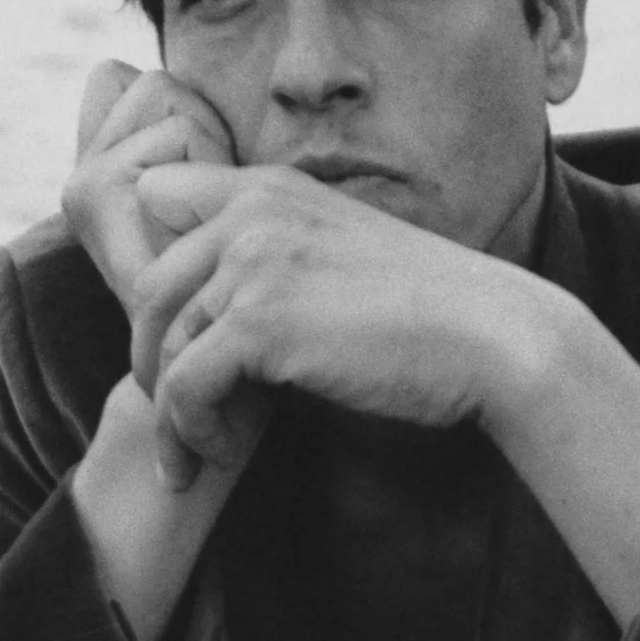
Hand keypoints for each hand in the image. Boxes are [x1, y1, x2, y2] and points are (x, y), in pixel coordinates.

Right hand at [62, 61, 234, 317]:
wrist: (224, 367)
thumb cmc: (236, 281)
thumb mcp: (213, 197)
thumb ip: (179, 138)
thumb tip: (126, 72)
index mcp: (94, 172)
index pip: (117, 80)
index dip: (179, 119)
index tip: (196, 189)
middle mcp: (77, 176)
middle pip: (152, 84)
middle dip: (198, 130)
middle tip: (206, 211)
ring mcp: (81, 182)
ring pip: (166, 98)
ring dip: (206, 149)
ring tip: (205, 221)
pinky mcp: (94, 189)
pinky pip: (177, 129)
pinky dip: (207, 164)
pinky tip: (201, 226)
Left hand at [129, 163, 540, 486]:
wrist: (493, 336)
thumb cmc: (428, 310)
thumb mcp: (338, 250)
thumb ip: (275, 256)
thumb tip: (211, 313)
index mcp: (270, 186)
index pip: (156, 195)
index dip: (154, 262)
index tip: (176, 326)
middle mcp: (252, 210)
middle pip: (146, 285)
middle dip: (153, 354)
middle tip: (180, 407)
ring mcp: (253, 262)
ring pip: (161, 344)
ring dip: (171, 411)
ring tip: (197, 451)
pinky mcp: (258, 323)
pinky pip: (182, 388)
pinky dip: (189, 432)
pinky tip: (220, 455)